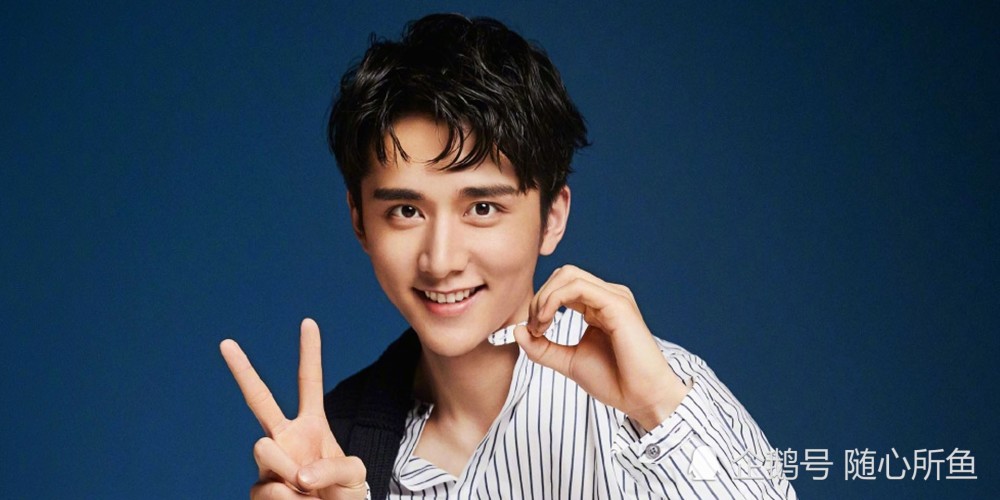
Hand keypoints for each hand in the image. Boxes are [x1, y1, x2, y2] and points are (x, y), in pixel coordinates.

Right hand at [220, 319, 366, 498]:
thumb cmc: (345, 493)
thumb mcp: (355, 474)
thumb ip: (332, 467)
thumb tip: (297, 475)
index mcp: (312, 424)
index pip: (308, 382)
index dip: (309, 353)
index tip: (308, 322)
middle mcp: (285, 437)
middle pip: (258, 399)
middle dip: (242, 370)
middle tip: (225, 342)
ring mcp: (269, 462)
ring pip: (264, 449)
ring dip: (286, 469)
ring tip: (304, 489)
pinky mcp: (259, 488)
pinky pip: (268, 488)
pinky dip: (288, 499)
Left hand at [515, 265, 689, 430]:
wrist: (641, 398)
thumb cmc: (613, 381)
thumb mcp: (568, 361)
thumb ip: (542, 347)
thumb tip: (516, 330)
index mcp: (598, 306)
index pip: (561, 286)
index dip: (540, 303)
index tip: (533, 333)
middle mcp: (607, 296)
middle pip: (563, 274)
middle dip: (540, 297)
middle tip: (535, 328)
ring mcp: (614, 297)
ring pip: (568, 275)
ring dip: (545, 298)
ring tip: (540, 325)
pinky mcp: (618, 304)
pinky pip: (578, 287)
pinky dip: (554, 300)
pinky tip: (547, 321)